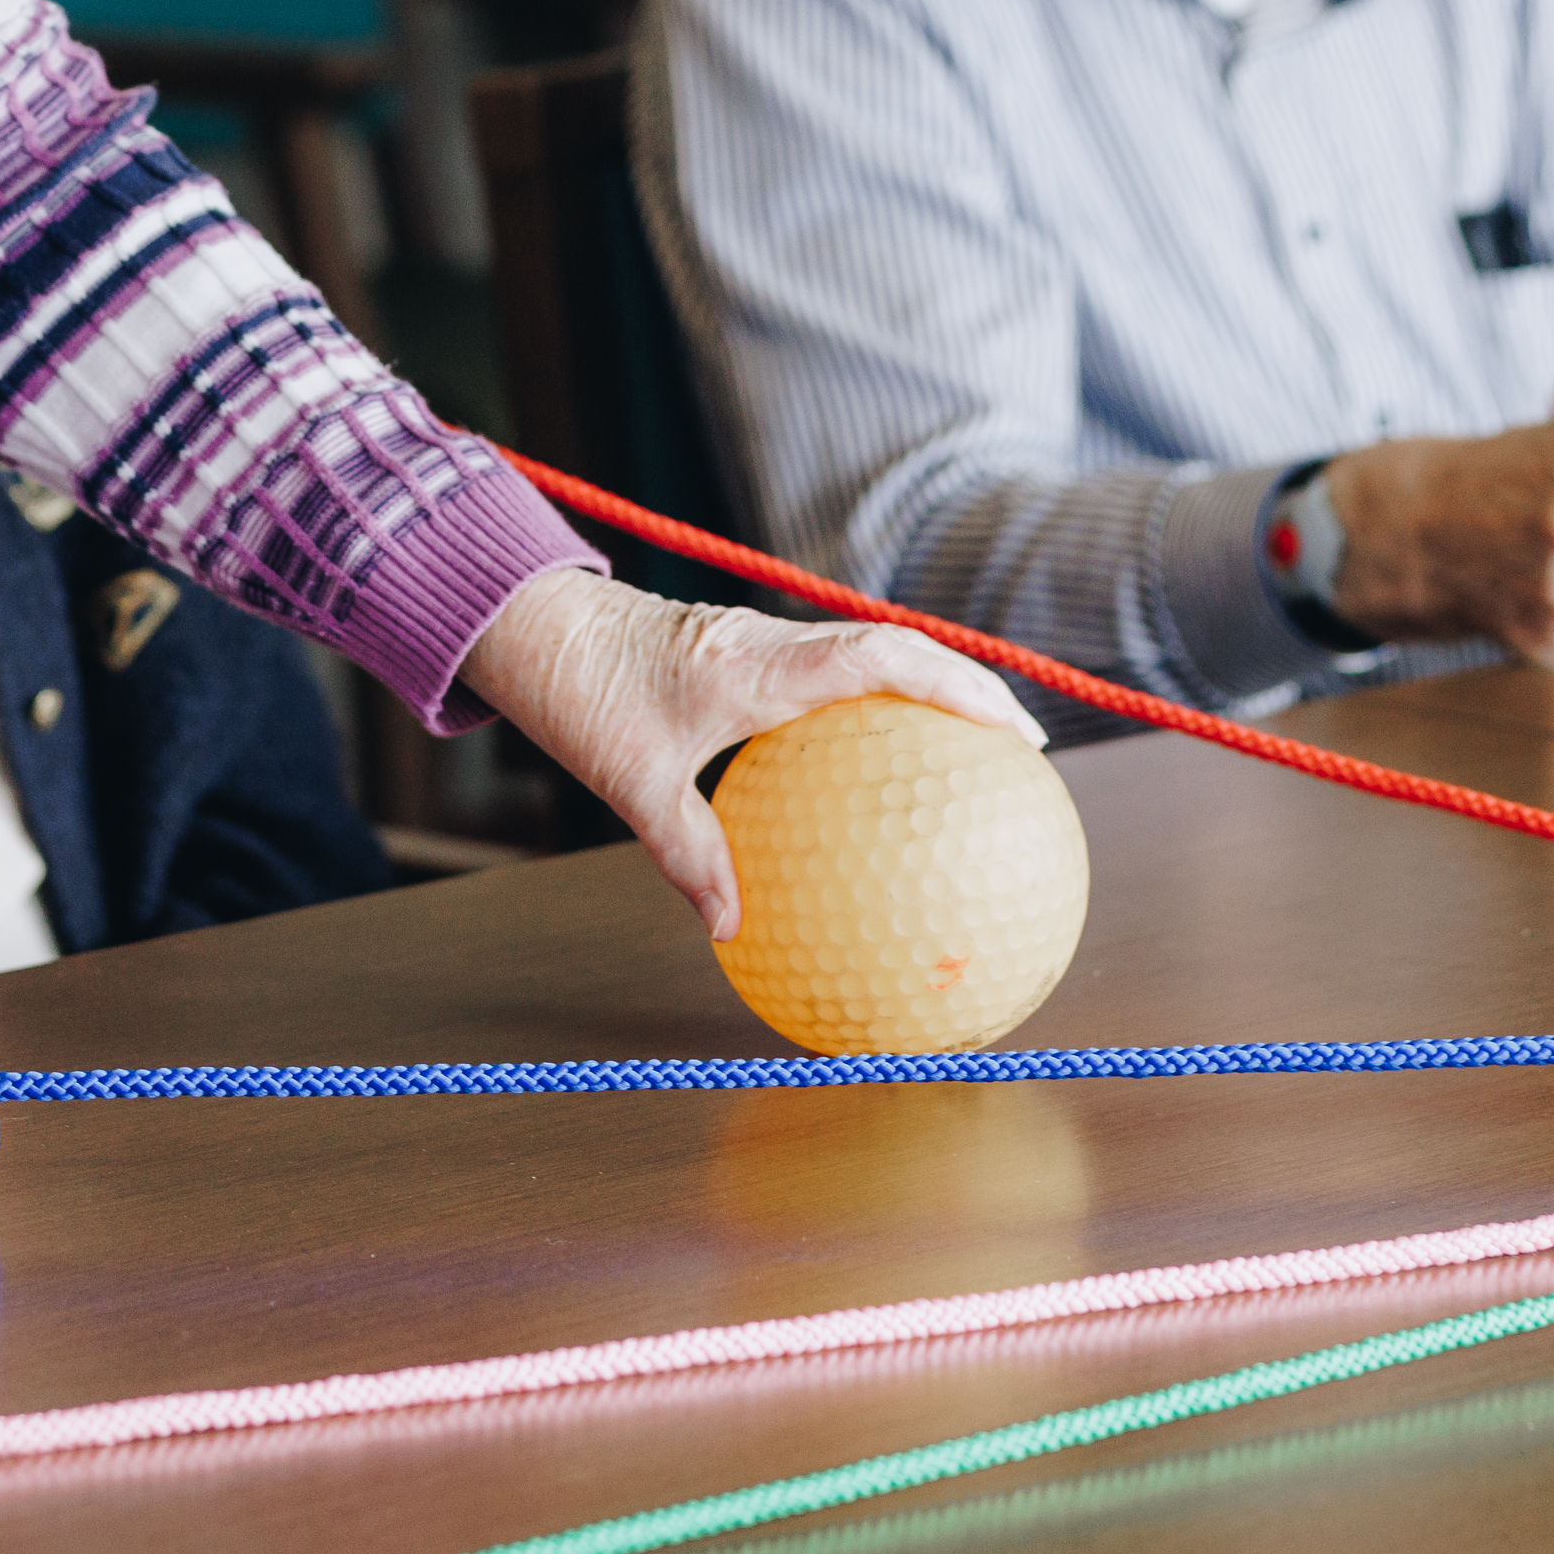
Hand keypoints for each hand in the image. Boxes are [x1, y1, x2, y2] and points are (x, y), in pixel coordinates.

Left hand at [456, 566, 1040, 940]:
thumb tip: (732, 931)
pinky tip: (875, 763)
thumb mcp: (630, 784)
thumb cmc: (578, 696)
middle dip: (967, 686)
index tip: (1008, 727)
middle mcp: (772, 642)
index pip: (877, 660)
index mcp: (756, 665)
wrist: (532, 622)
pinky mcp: (746, 650)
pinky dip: (872, 702)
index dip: (952, 685)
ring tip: (974, 748)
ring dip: (928, 684)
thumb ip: (688, 855)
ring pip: (869, 651)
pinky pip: (829, 672)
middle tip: (1022, 743)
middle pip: (898, 647)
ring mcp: (762, 641)